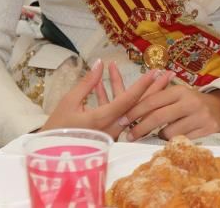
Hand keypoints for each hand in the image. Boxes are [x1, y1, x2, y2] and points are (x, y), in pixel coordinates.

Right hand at [38, 59, 172, 138]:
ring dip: (142, 92)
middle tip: (169, 74)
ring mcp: (112, 131)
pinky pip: (119, 113)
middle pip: (137, 105)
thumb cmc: (56, 129)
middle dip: (154, 89)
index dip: (142, 86)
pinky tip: (113, 81)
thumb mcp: (68, 102)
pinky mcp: (109, 132)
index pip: (128, 100)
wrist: (50, 156)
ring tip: (154, 75)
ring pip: (131, 108)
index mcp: (102, 119)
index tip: (154, 73)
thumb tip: (99, 63)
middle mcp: (112, 126)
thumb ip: (87, 82)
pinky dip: (119, 97)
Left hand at [121, 86, 219, 140]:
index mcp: (179, 91)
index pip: (152, 101)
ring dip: (160, 136)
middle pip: (158, 117)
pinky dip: (174, 141)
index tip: (121, 120)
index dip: (135, 111)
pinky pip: (182, 140)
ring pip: (169, 132)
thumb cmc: (192, 102)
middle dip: (140, 128)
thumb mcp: (177, 95)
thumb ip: (158, 99)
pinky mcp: (207, 129)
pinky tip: (176, 137)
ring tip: (162, 133)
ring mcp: (199, 116)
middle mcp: (190, 102)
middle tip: (129, 136)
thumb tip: (129, 109)